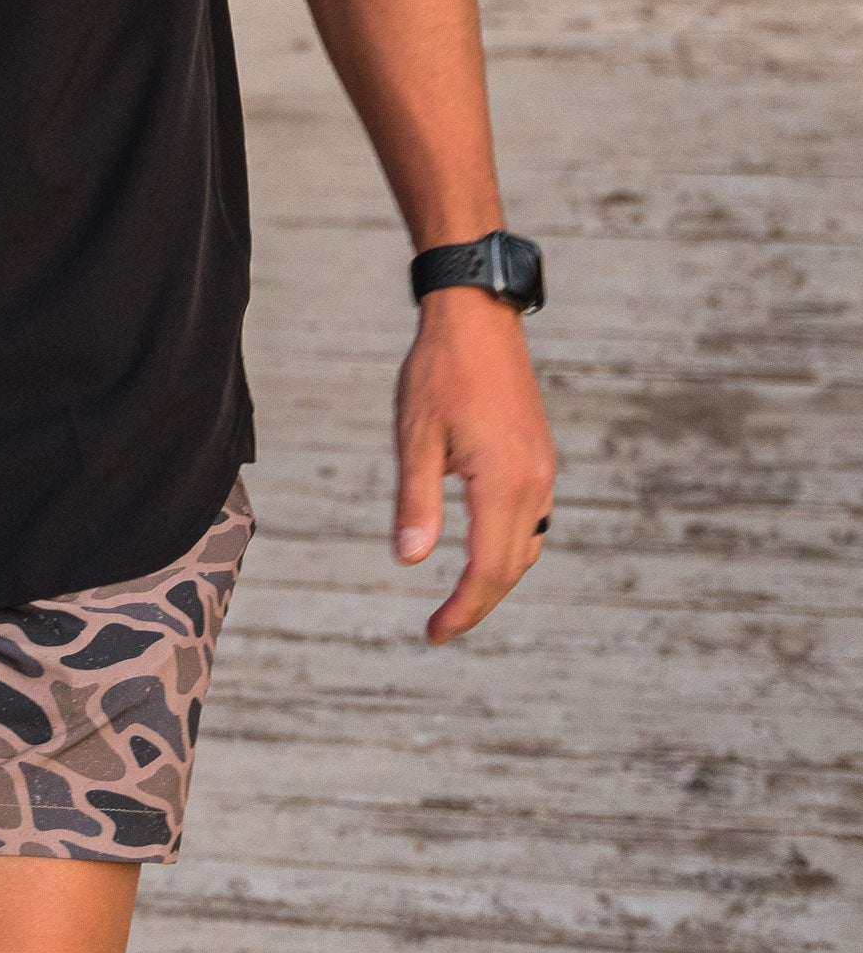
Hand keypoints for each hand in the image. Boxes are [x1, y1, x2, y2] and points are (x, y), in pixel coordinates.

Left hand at [393, 287, 556, 643]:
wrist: (476, 317)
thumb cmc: (437, 373)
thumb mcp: (414, 439)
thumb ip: (415, 502)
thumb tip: (411, 561)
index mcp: (504, 482)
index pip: (488, 569)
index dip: (463, 610)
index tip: (434, 635)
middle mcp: (534, 481)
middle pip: (512, 566)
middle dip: (477, 604)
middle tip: (439, 630)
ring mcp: (542, 468)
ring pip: (527, 546)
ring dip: (496, 579)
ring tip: (458, 602)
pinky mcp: (538, 456)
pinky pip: (531, 520)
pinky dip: (509, 549)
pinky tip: (481, 555)